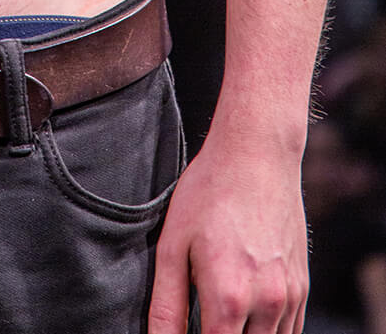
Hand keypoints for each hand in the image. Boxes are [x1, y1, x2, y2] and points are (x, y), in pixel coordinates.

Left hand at [148, 132, 307, 333]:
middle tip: (205, 316)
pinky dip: (268, 333)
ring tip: (221, 313)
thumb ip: (166, 306)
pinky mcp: (302, 286)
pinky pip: (290, 332)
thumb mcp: (172, 244)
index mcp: (229, 297)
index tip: (189, 329)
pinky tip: (246, 315)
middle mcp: (267, 303)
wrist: (257, 153)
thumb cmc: (209, 192)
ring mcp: (289, 296)